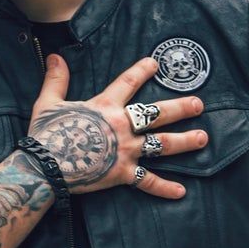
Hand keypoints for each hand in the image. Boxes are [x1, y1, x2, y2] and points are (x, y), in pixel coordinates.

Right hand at [27, 55, 207, 198]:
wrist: (45, 166)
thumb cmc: (46, 133)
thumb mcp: (48, 101)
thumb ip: (56, 78)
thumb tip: (55, 56)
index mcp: (106, 106)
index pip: (128, 82)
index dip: (142, 70)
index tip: (155, 63)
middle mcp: (123, 126)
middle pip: (158, 113)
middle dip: (181, 107)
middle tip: (198, 104)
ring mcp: (126, 151)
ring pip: (162, 144)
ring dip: (185, 141)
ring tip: (203, 138)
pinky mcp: (123, 174)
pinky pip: (148, 182)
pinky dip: (165, 188)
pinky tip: (181, 191)